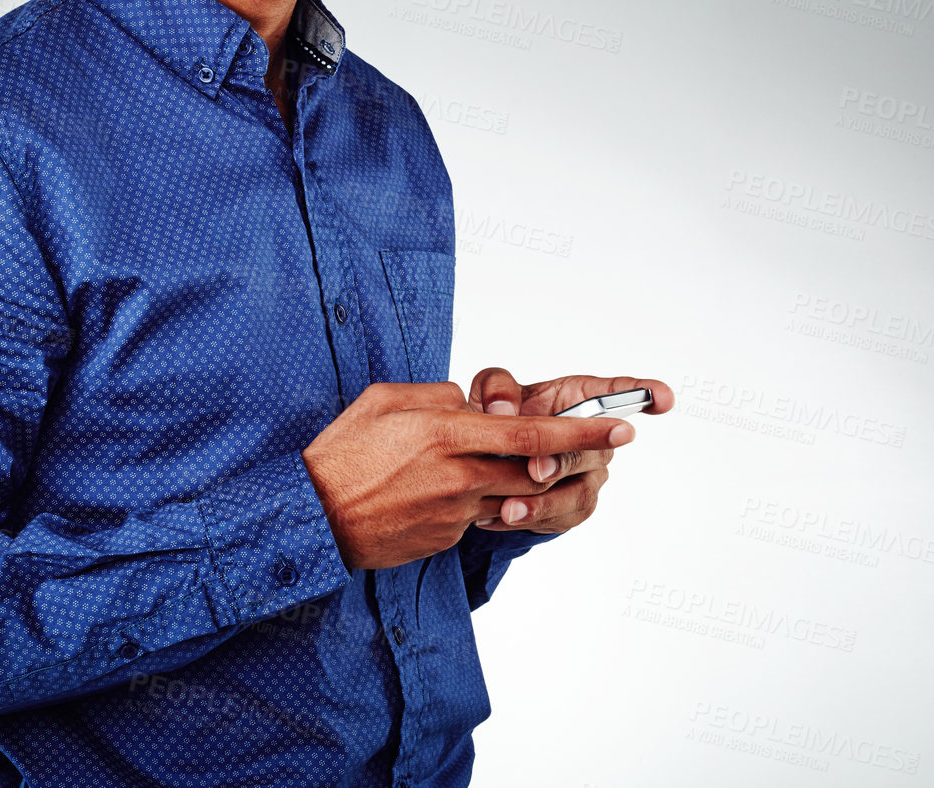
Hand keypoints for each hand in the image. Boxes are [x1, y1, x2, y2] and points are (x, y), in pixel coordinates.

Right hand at [301, 381, 635, 569]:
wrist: (311, 518)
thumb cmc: (341, 452)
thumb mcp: (384, 399)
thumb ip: (438, 396)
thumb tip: (471, 405)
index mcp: (445, 432)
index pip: (530, 432)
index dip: (582, 430)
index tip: (621, 425)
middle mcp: (458, 474)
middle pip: (535, 468)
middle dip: (577, 456)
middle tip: (609, 442)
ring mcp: (454, 511)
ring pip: (511, 494)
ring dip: (525, 482)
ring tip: (518, 467)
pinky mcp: (446, 538)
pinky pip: (477, 514)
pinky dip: (477, 499)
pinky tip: (441, 492)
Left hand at [466, 368, 672, 534]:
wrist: (489, 459)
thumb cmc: (501, 417)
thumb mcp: (492, 392)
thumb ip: (497, 389)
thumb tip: (503, 410)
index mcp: (581, 399)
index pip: (618, 392)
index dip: (643, 393)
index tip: (663, 397)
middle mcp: (595, 439)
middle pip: (595, 450)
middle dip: (565, 462)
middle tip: (536, 470)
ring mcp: (589, 475)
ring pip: (579, 494)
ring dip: (544, 503)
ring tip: (509, 509)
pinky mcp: (575, 508)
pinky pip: (559, 519)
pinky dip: (528, 521)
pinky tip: (496, 519)